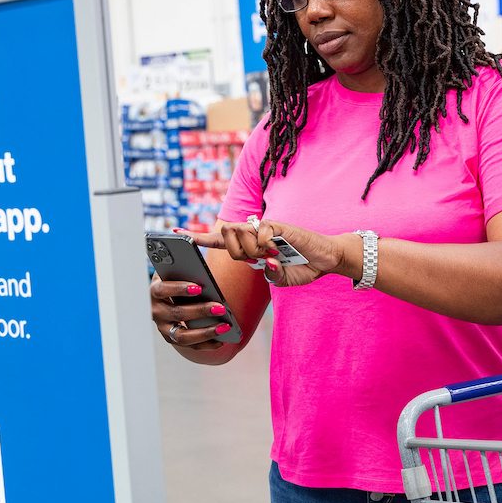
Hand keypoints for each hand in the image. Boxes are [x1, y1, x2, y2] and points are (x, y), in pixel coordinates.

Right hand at [149, 275, 230, 349]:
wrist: (166, 293)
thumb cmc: (176, 279)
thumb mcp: (177, 272)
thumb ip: (186, 273)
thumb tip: (207, 280)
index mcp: (154, 291)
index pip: (163, 290)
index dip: (179, 289)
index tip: (199, 288)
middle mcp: (156, 311)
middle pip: (177, 314)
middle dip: (200, 311)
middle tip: (220, 308)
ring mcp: (163, 327)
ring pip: (182, 336)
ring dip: (205, 332)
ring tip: (224, 327)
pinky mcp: (172, 338)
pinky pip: (190, 345)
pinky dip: (206, 344)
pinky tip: (221, 341)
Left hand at [179, 219, 348, 287]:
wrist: (326, 259)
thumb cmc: (303, 268)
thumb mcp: (279, 278)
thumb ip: (266, 273)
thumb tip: (260, 263)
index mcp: (249, 246)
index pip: (218, 240)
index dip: (197, 237)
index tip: (175, 232)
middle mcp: (252, 233)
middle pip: (224, 237)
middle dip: (236, 253)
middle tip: (257, 259)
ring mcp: (263, 227)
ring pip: (238, 235)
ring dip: (252, 251)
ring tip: (272, 255)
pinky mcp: (275, 225)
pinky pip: (258, 234)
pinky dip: (267, 247)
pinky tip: (280, 250)